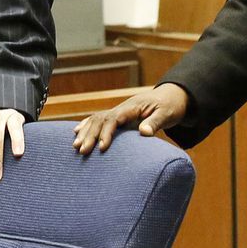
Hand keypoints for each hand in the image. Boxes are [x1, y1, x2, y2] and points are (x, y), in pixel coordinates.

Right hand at [72, 83, 188, 154]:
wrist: (171, 96)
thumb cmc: (170, 106)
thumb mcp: (167, 114)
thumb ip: (155, 123)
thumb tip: (144, 132)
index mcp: (132, 107)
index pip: (113, 119)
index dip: (106, 133)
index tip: (101, 147)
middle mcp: (122, 108)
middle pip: (100, 119)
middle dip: (90, 135)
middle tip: (82, 151)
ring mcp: (118, 111)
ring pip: (96, 119)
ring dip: (85, 131)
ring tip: (75, 146)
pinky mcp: (119, 116)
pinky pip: (98, 119)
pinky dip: (87, 125)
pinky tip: (76, 132)